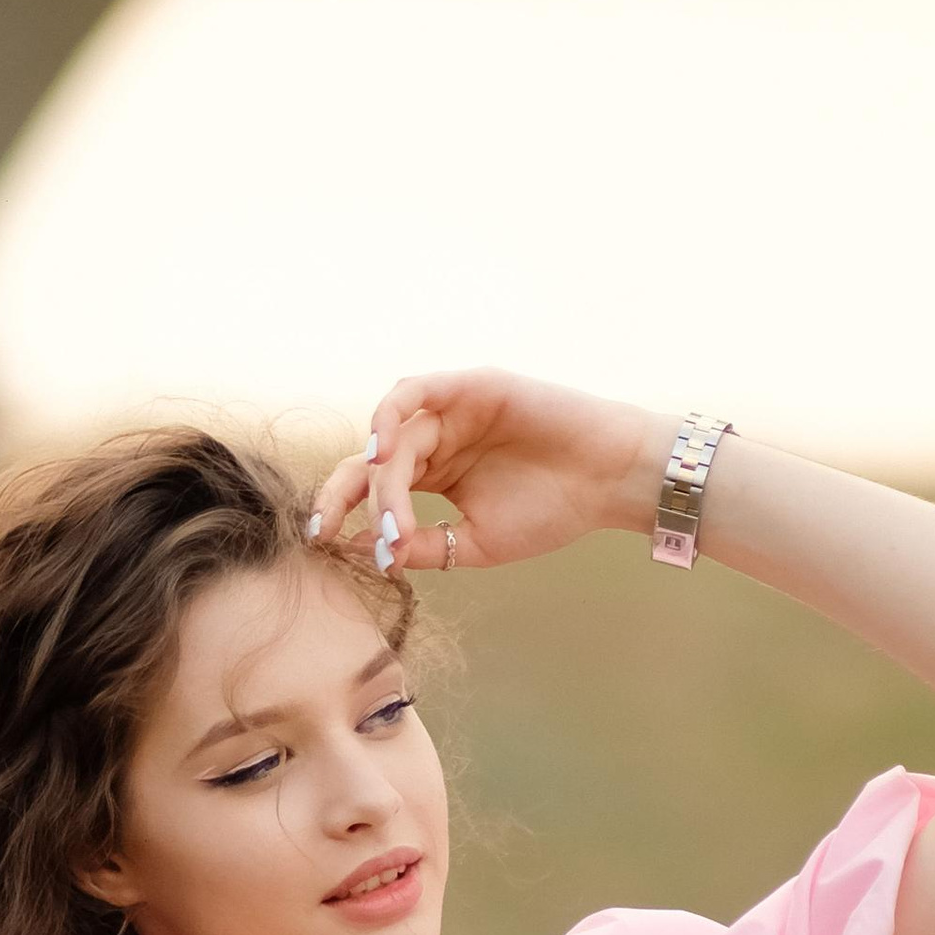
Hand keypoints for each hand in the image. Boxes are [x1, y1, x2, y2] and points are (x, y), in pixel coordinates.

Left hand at [307, 369, 674, 576]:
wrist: (609, 481)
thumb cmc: (553, 511)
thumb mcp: (476, 544)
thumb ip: (422, 545)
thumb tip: (361, 549)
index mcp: (434, 475)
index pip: (373, 489)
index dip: (342, 511)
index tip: (325, 543)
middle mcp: (436, 439)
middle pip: (372, 463)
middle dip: (350, 497)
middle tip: (351, 532)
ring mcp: (451, 411)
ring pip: (393, 436)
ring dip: (379, 473)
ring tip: (381, 506)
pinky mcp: (470, 386)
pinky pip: (414, 391)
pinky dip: (390, 416)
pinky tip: (384, 451)